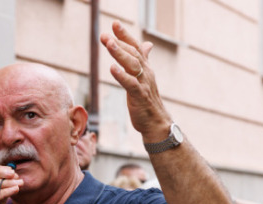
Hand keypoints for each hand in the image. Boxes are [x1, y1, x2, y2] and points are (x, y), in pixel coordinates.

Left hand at [100, 21, 171, 140]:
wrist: (156, 121)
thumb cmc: (147, 100)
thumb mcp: (144, 77)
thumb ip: (143, 60)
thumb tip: (147, 44)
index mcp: (145, 68)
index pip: (135, 47)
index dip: (125, 35)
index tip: (115, 23)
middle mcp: (146, 72)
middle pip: (133, 53)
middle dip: (119, 42)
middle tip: (106, 34)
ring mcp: (144, 84)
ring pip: (133, 65)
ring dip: (120, 54)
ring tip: (109, 44)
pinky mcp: (140, 96)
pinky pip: (131, 84)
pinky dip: (122, 76)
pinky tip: (112, 68)